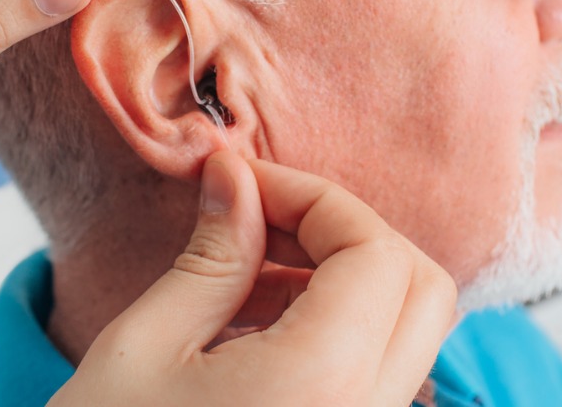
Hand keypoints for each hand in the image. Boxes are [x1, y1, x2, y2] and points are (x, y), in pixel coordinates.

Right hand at [49, 152, 457, 406]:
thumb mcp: (141, 350)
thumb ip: (210, 254)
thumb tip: (234, 176)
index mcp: (320, 387)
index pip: (376, 252)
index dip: (315, 197)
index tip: (247, 184)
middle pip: (419, 286)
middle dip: (346, 232)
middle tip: (264, 219)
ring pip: (407, 329)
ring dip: (341, 277)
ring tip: (246, 273)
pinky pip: (377, 372)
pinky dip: (335, 327)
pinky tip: (254, 326)